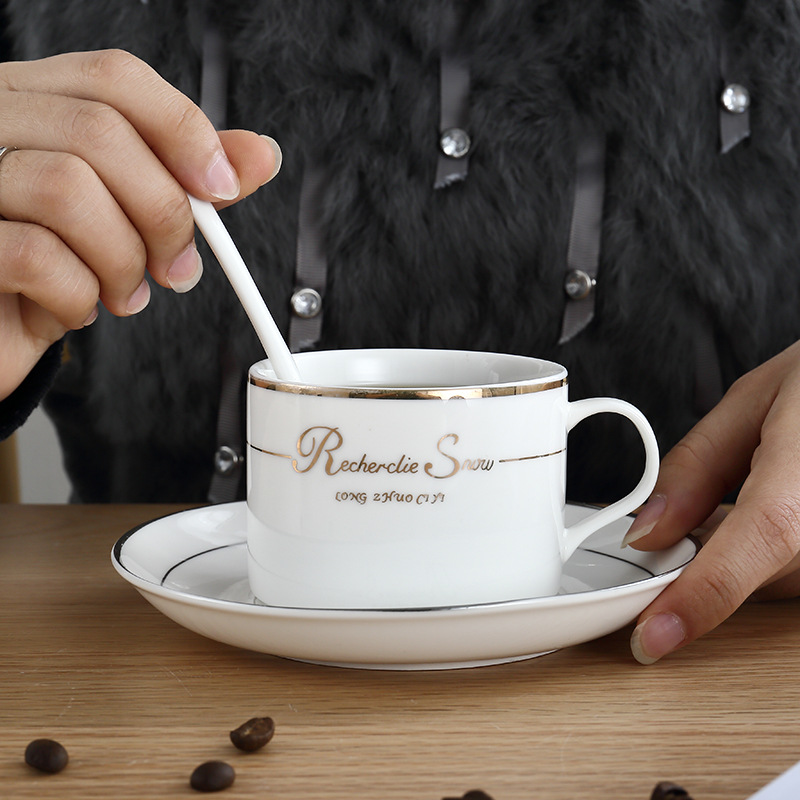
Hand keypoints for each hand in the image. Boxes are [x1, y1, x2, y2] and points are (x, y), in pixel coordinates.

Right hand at [0, 49, 280, 399]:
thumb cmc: (52, 266)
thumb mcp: (124, 216)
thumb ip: (183, 180)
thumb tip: (258, 155)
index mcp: (34, 103)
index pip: (115, 78)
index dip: (182, 131)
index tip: (221, 188)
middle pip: (101, 133)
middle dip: (163, 214)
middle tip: (176, 266)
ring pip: (68, 189)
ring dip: (122, 260)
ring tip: (122, 292)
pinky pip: (36, 255)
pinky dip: (78, 295)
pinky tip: (76, 306)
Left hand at [622, 339, 799, 662]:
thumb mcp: (752, 401)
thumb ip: (696, 468)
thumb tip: (647, 534)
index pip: (763, 534)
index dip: (705, 594)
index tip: (652, 637)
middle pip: (764, 572)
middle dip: (709, 558)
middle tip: (686, 522)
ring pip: (785, 582)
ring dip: (745, 556)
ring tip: (748, 495)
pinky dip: (773, 556)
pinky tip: (773, 514)